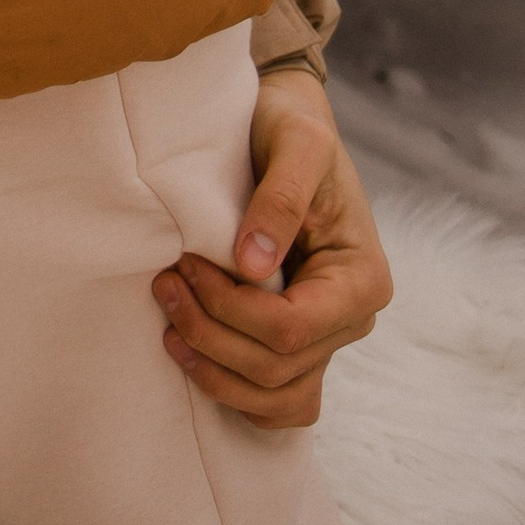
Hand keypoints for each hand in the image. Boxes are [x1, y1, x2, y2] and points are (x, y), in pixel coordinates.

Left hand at [153, 68, 392, 427]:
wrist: (287, 122)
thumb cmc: (293, 127)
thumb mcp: (296, 142)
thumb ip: (280, 199)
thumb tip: (253, 266)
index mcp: (361, 280)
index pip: (291, 327)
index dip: (231, 308)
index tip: (186, 265)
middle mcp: (351, 319)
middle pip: (276, 366)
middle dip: (210, 334)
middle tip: (163, 283)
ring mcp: (328, 337)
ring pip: (275, 397)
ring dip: (215, 372)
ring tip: (169, 326)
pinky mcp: (301, 343)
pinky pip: (279, 402)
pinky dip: (237, 393)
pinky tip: (197, 359)